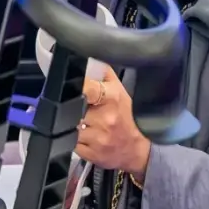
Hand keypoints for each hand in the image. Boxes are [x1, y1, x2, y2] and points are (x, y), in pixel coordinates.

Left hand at [76, 67, 150, 181]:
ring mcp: (98, 138)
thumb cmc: (129, 117)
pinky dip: (72, 138)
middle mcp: (105, 118)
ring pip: (68, 125)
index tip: (69, 85)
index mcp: (111, 98)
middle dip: (70, 106)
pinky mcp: (91, 153)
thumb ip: (103, 72)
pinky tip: (83, 135)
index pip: (86, 87)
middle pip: (72, 107)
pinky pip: (70, 143)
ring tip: (81, 121)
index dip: (76, 86)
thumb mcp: (120, 89)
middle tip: (77, 106)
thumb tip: (88, 54)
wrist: (140, 150)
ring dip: (69, 123)